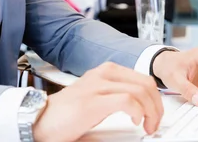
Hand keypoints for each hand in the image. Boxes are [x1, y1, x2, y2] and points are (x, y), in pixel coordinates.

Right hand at [32, 62, 163, 141]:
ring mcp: (97, 86)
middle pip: (145, 83)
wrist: (39, 121)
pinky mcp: (93, 101)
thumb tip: (142, 110)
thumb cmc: (65, 115)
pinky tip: (136, 121)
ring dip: (151, 111)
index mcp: (104, 72)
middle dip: (157, 105)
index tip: (156, 114)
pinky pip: (127, 100)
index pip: (142, 78)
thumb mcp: (96, 100)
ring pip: (140, 90)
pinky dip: (138, 111)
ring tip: (148, 126)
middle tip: (156, 122)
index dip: (155, 98)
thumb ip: (116, 97)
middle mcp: (102, 74)